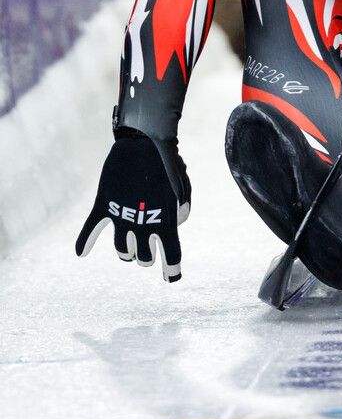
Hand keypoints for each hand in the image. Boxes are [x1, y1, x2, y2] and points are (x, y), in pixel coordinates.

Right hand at [75, 133, 190, 281]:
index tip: (172, 278)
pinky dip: (85, 241)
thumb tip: (174, 224)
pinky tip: (81, 252)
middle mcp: (143, 225)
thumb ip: (181, 210)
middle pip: (143, 258)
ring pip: (121, 250)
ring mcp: (121, 216)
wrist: (144, 139)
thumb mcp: (183, 187)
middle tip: (146, 250)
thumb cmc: (168, 163)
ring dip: (125, 253)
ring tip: (128, 248)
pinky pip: (91, 228)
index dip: (172, 271)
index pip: (171, 257)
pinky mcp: (104, 205)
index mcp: (166, 222)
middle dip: (145, 257)